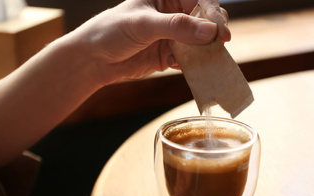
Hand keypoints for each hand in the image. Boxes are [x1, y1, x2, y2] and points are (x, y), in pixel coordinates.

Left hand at [0, 0, 230, 167]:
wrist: (92, 60)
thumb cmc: (110, 31)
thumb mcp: (142, 24)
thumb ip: (175, 26)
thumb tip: (209, 31)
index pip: (198, 1)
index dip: (213, 14)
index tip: (221, 32)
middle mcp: (171, 15)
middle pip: (203, 21)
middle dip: (214, 33)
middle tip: (220, 46)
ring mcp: (170, 37)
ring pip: (198, 42)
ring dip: (207, 51)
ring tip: (214, 61)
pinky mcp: (167, 56)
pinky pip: (188, 60)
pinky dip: (196, 65)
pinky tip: (200, 71)